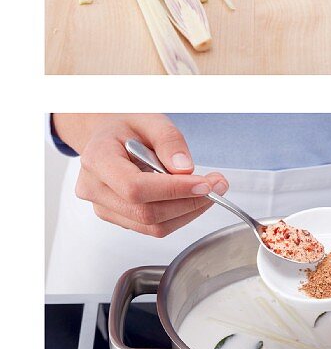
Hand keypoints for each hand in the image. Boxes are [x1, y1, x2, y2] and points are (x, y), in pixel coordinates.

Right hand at [52, 114, 227, 237]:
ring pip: (154, 226)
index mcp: (97, 159)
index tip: (204, 184)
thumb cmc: (127, 127)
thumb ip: (169, 141)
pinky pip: (154, 228)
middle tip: (217, 185)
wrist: (109, 137)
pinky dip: (180, 216)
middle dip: (190, 202)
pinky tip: (191, 198)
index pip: (135, 187)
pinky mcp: (120, 218)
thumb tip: (184, 170)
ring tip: (209, 190)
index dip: (173, 190)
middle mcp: (95, 188)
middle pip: (147, 212)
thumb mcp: (150, 120)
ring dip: (189, 212)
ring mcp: (104, 207)